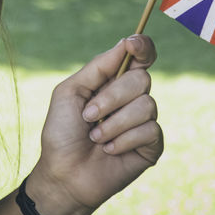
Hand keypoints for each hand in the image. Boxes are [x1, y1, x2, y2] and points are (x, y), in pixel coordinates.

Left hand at [29, 35, 163, 214]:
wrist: (64, 173)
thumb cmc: (62, 132)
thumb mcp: (70, 91)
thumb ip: (98, 67)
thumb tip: (126, 42)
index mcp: (113, 81)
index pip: (140, 56)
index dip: (142, 46)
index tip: (132, 44)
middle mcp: (132, 98)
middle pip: (142, 79)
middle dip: (112, 97)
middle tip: (89, 115)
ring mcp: (143, 122)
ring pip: (146, 105)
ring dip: (114, 124)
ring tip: (96, 138)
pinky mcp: (152, 146)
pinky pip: (150, 130)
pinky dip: (124, 141)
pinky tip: (110, 151)